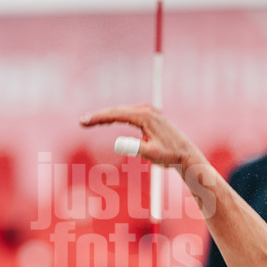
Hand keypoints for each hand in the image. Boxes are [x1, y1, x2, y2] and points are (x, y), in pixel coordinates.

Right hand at [81, 104, 201, 170]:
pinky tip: (105, 121)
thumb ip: (135, 148)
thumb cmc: (169, 156)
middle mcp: (146, 110)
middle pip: (116, 110)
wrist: (185, 154)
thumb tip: (117, 143)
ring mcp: (148, 111)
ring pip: (121, 111)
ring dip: (105, 116)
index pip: (116, 114)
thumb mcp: (152, 154)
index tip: (84, 121)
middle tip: (81, 121)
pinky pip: (127, 114)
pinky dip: (114, 117)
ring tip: (88, 121)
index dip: (98, 117)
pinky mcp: (149, 115)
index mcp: (145, 116)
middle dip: (98, 116)